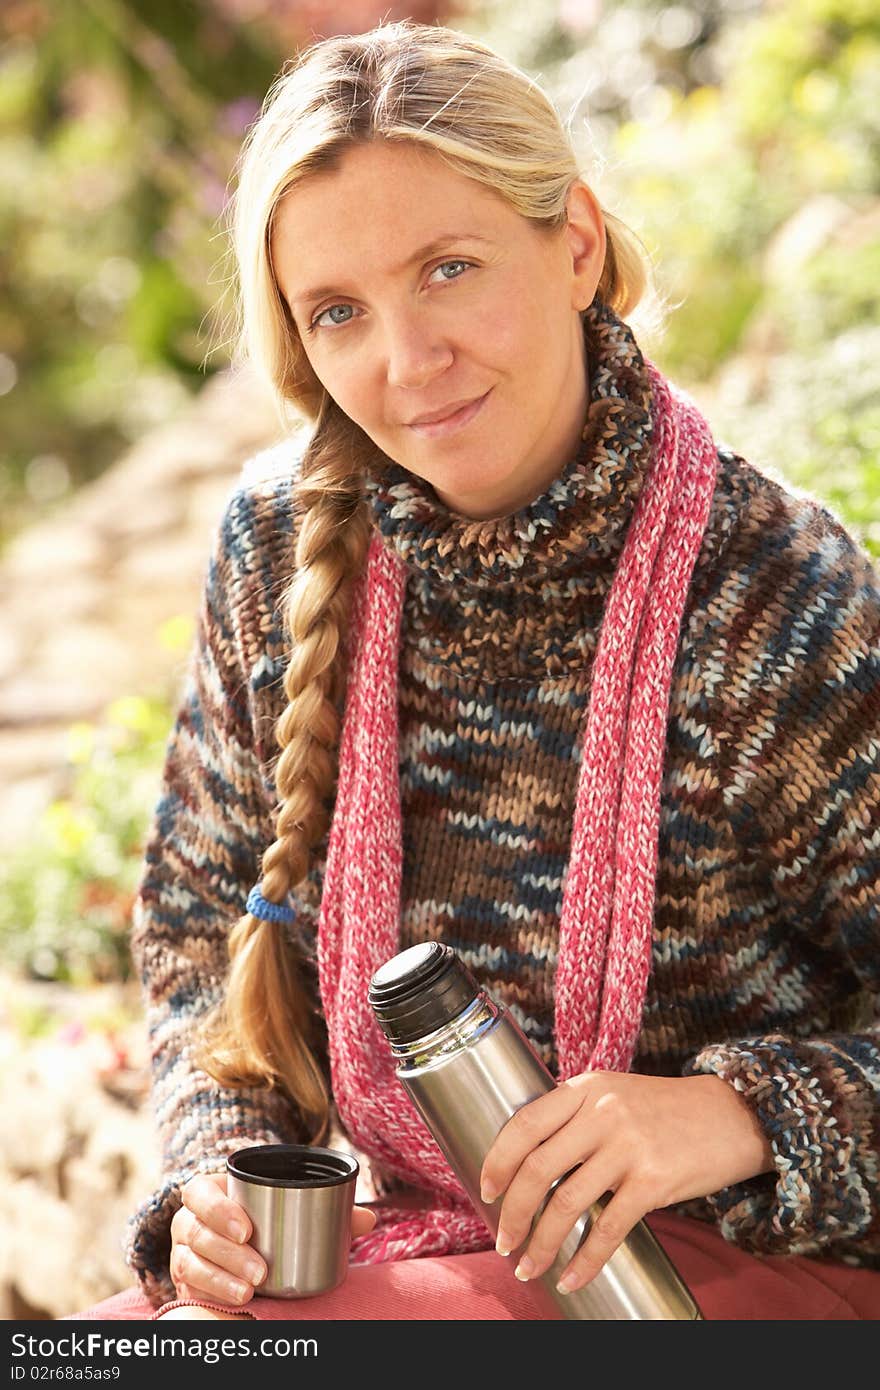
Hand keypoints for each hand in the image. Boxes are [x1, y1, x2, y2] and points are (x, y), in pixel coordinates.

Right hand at [168, 1171, 376, 1308]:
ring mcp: (183, 1251)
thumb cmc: (263, 1217)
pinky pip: (191, 1287)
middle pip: (198, 1232)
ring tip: (252, 1289)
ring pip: (192, 1262)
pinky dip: (215, 1293)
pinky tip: (238, 1300)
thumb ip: (327, 1207)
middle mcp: (189, 1220)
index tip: (247, 1229)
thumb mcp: (286, 1206)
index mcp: (209, 1191)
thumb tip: (368, 1218)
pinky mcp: (185, 1281)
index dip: (218, 1209)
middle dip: (229, 1253)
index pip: (199, 1192)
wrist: (236, 1245)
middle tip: (261, 1270)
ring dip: (222, 1277)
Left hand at [479, 1072, 773, 1294]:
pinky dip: (585, 1260)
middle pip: (538, 1167)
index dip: (498, 1160)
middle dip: (513, 1212)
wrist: (732, 1115)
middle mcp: (603, 1111)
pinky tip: (572, 1278)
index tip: (487, 1190)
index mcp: (586, 1087)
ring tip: (528, 1267)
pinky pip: (609, 1228)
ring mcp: (629, 1145)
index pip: (524, 1123)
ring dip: (541, 1243)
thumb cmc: (667, 1110)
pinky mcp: (654, 1179)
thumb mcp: (615, 1093)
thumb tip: (529, 1159)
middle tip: (503, 1240)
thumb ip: (576, 1115)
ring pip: (567, 1202)